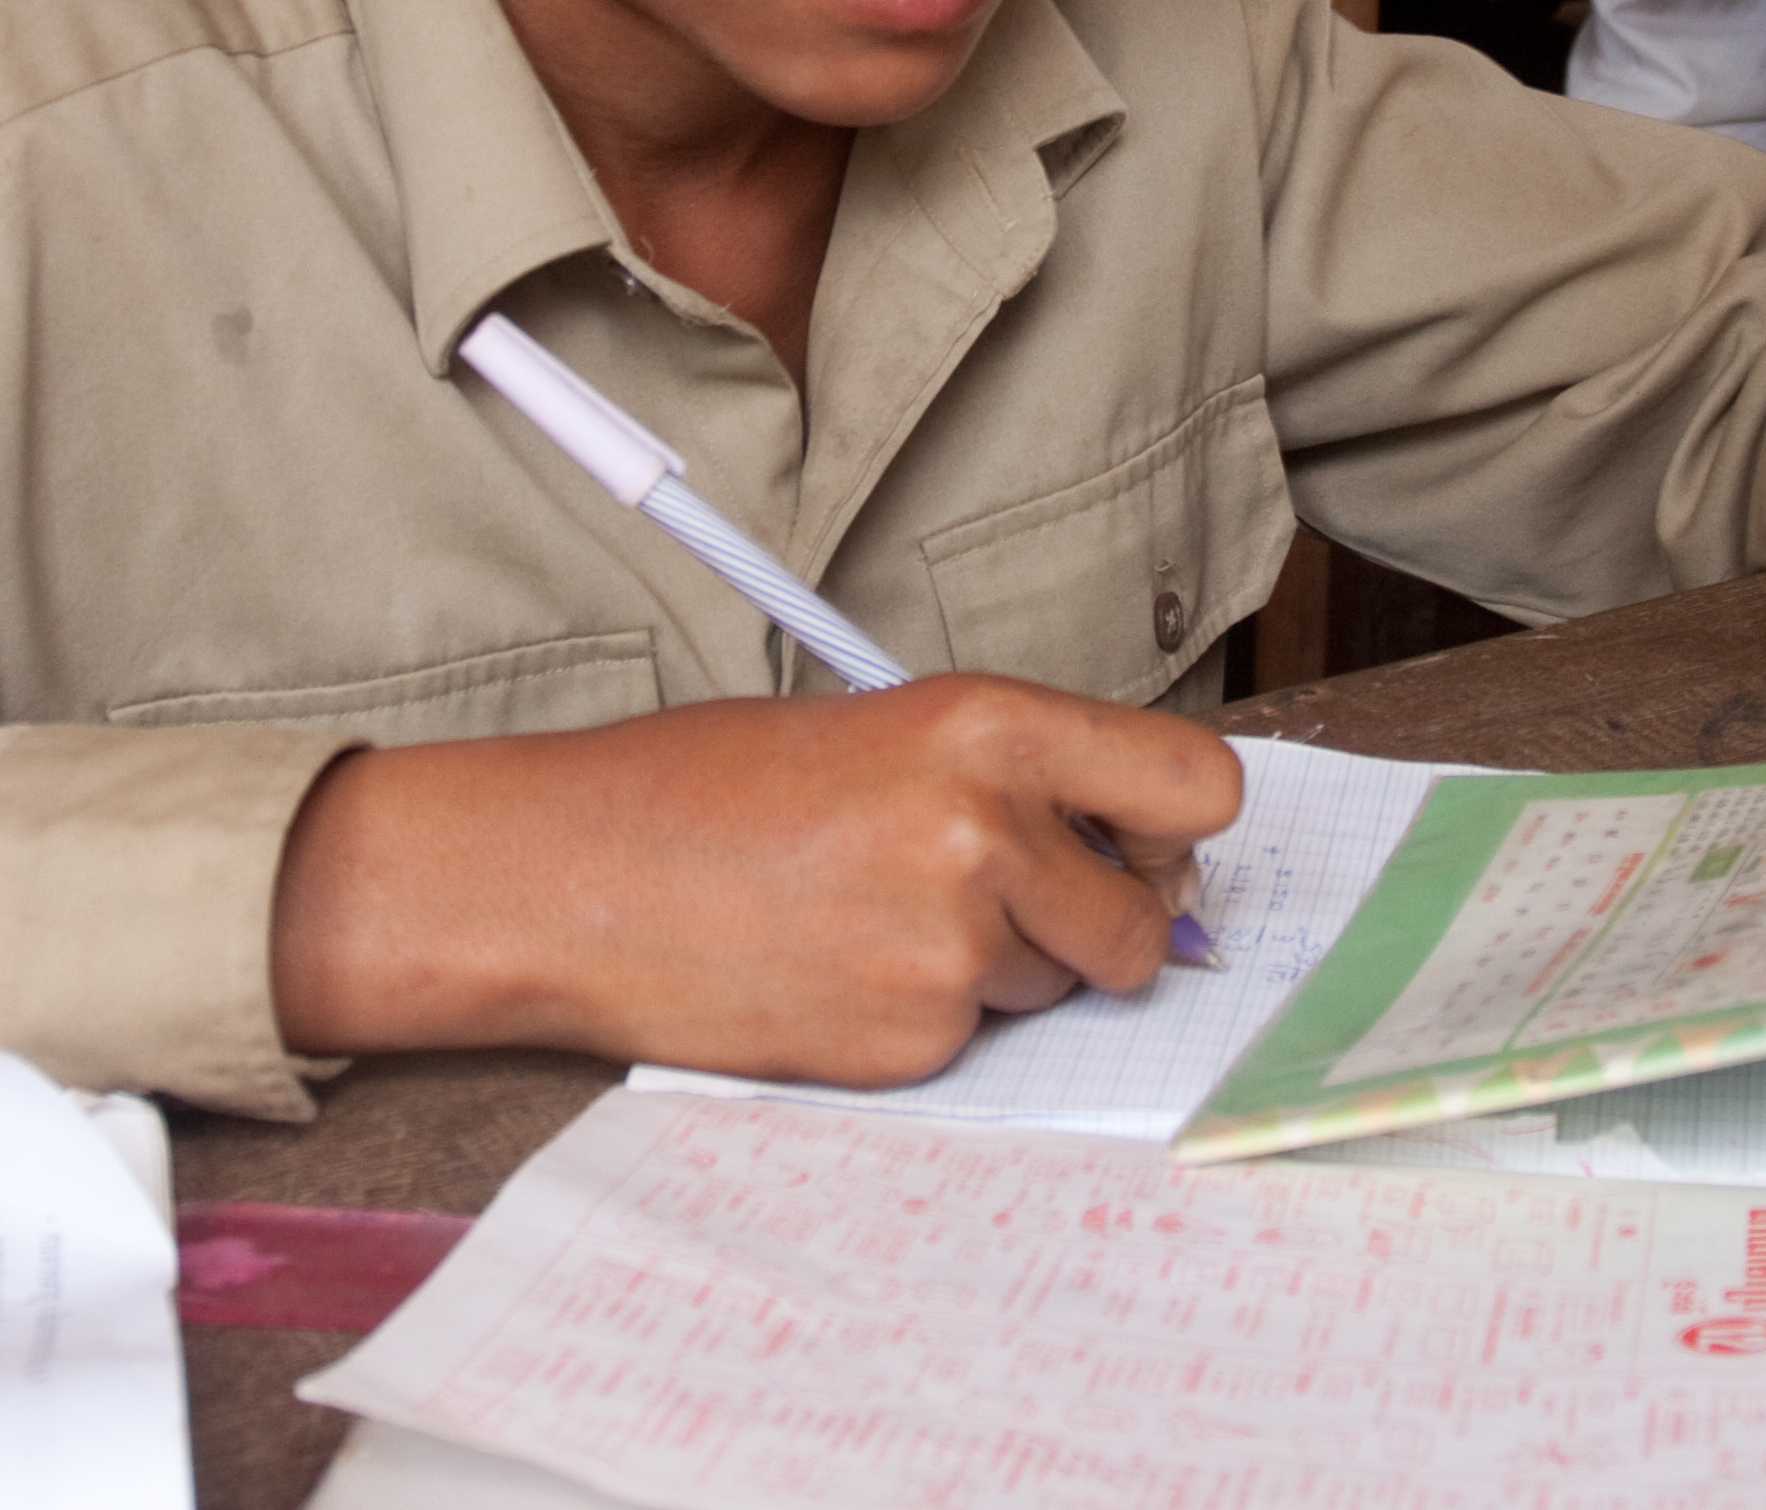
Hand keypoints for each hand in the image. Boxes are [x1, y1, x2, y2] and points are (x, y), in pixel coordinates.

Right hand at [269, 677, 1245, 1086]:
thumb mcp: (879, 727)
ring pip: (1058, 984)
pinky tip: (837, 970)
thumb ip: (1010, 775)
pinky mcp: (911, 1041)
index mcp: (986, 724)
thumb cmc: (705, 788)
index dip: (1176, 829)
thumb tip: (1122, 845)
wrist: (568, 878)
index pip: (1198, 785)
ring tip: (874, 918)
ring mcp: (950, 947)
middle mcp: (986, 832)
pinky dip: (928, 1018)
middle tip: (1009, 900)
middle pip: (1148, 919)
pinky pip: (977, 1040)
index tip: (1140, 844)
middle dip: (1100, 922)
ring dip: (1000, 967)